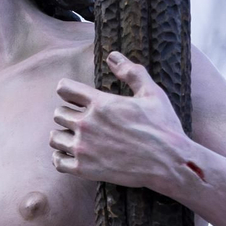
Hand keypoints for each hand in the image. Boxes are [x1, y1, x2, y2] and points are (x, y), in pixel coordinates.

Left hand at [50, 52, 189, 191]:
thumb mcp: (152, 94)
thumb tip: (113, 55)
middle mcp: (87, 124)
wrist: (170, 163)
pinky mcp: (84, 170)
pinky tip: (73, 155)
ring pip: (54, 137)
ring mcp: (84, 148)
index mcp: (100, 103)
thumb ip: (131, 72)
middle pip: (58, 113)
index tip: (76, 97)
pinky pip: (58, 162)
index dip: (69, 91)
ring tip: (78, 138)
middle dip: (69, 114)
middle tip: (84, 121)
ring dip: (64, 136)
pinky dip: (62, 158)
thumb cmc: (163, 127)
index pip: (64, 88)